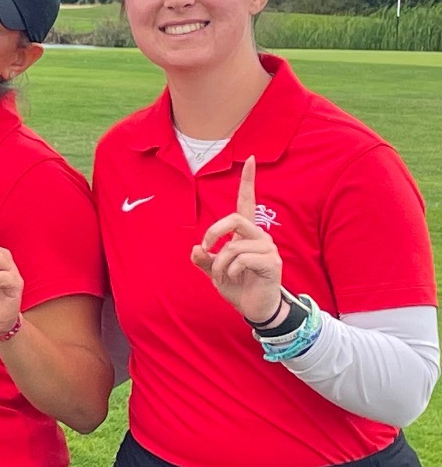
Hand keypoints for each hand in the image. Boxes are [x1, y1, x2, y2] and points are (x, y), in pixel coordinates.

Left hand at [191, 156, 282, 322]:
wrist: (254, 307)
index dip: (248, 181)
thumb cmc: (238, 285)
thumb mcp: (215, 270)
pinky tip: (235, 279)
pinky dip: (229, 272)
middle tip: (205, 249)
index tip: (250, 159)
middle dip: (213, 232)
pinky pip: (242, 260)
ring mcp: (268, 249)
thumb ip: (204, 259)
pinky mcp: (272, 263)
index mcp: (246, 233)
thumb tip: (195, 249)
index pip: (247, 202)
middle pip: (235, 218)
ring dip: (220, 264)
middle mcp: (259, 237)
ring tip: (223, 276)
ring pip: (233, 245)